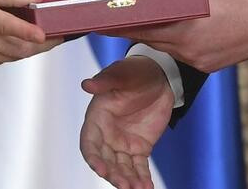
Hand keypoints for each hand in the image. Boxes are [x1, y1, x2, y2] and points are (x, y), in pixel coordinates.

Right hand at [0, 0, 61, 69]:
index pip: (9, 27)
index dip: (28, 32)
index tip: (45, 34)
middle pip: (20, 48)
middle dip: (42, 43)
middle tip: (58, 35)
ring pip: (15, 56)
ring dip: (30, 48)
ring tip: (43, 37)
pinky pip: (4, 60)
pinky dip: (15, 51)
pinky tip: (18, 42)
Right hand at [80, 56, 173, 188]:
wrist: (161, 76)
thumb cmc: (136, 71)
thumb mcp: (123, 73)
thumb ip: (106, 81)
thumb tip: (86, 84)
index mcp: (97, 118)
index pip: (89, 143)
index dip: (93, 158)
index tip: (102, 170)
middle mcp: (107, 134)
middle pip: (105, 161)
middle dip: (114, 175)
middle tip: (126, 186)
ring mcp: (123, 144)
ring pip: (122, 168)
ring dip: (128, 180)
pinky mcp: (139, 148)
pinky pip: (139, 167)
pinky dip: (142, 178)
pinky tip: (147, 188)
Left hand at [122, 0, 247, 71]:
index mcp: (184, 28)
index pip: (142, 29)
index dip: (120, 26)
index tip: (101, 22)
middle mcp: (186, 49)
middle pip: (149, 40)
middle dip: (132, 30)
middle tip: (115, 20)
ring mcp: (196, 60)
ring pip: (164, 47)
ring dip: (154, 34)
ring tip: (144, 21)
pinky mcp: (205, 65)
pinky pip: (180, 54)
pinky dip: (173, 42)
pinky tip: (176, 30)